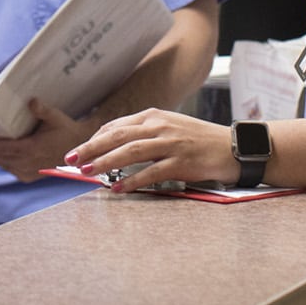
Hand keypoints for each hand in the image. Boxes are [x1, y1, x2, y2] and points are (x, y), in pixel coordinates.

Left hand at [0, 99, 98, 181]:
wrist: (80, 150)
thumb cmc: (67, 132)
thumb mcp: (57, 118)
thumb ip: (43, 111)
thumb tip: (32, 102)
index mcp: (32, 151)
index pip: (1, 147)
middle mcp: (26, 164)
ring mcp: (26, 171)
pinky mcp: (26, 175)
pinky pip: (5, 166)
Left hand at [64, 108, 235, 192]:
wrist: (235, 147)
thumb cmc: (199, 140)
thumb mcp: (169, 128)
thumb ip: (144, 133)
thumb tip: (113, 146)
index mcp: (154, 116)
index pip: (116, 126)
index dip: (94, 139)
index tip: (77, 151)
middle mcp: (160, 126)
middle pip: (117, 135)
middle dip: (90, 148)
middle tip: (70, 159)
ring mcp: (171, 143)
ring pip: (130, 151)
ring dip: (105, 162)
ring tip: (86, 172)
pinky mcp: (182, 162)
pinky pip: (151, 172)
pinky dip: (132, 181)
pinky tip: (117, 189)